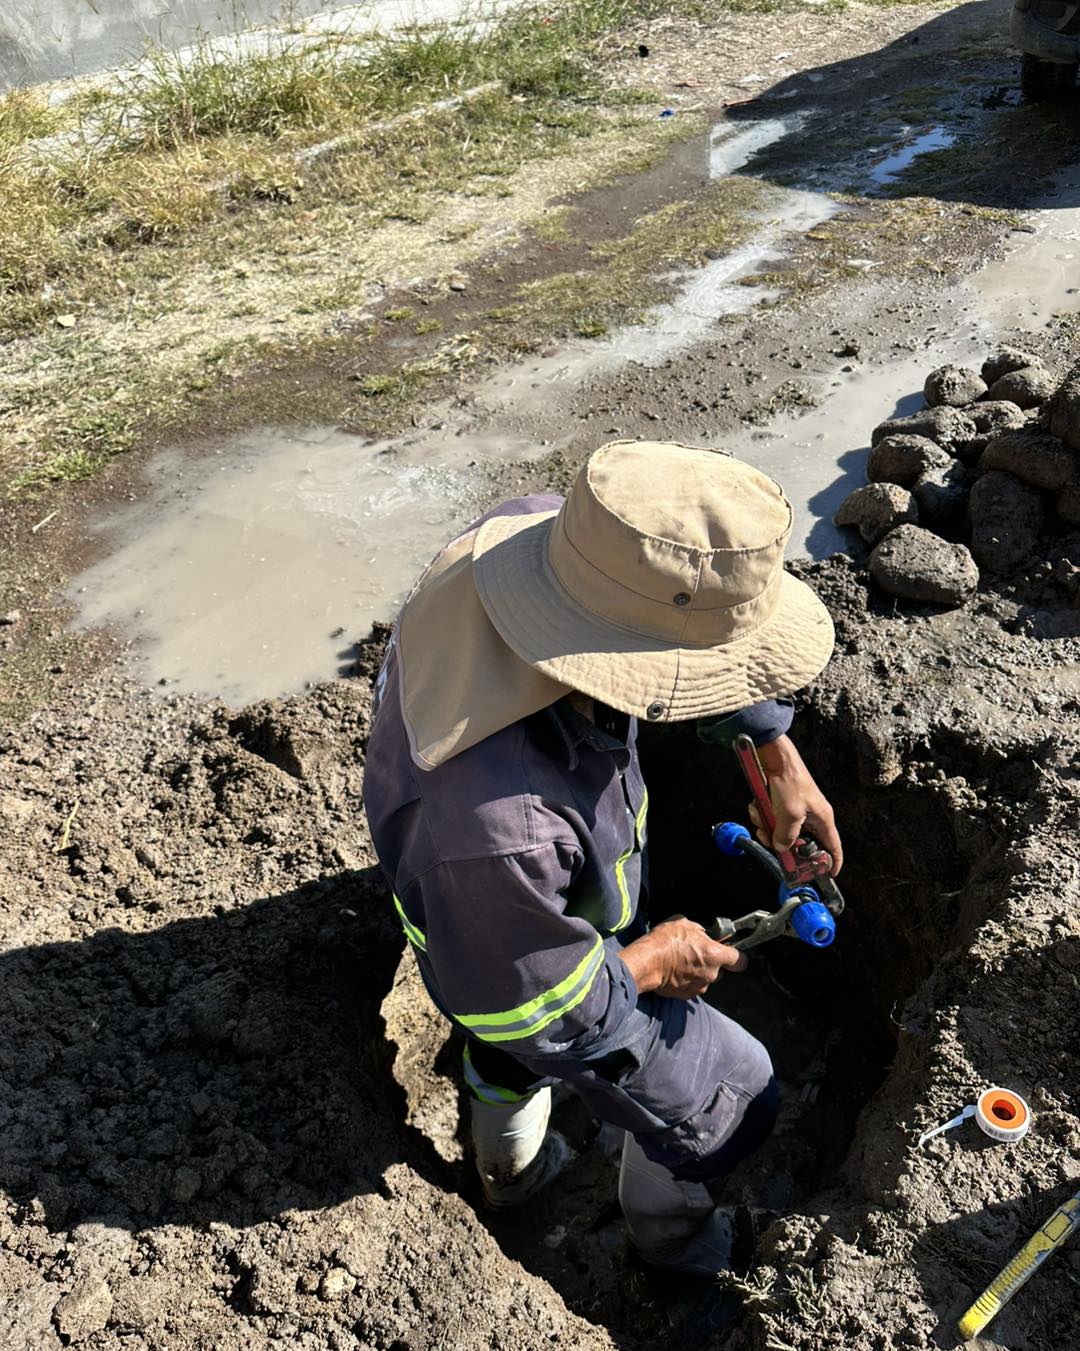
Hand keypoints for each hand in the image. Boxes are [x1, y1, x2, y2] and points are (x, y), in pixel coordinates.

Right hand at [619, 916, 746, 997]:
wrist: (645, 963)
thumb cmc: (664, 941)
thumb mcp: (685, 923)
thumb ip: (701, 931)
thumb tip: (703, 935)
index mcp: (715, 955)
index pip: (740, 961)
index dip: (736, 956)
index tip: (729, 951)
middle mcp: (711, 974)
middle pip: (720, 970)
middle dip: (711, 962)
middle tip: (696, 952)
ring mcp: (699, 987)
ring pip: (705, 979)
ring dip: (698, 972)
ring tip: (681, 962)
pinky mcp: (686, 996)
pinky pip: (692, 986)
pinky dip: (686, 980)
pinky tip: (674, 971)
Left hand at [752, 734, 842, 874]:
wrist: (774, 758)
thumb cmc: (790, 781)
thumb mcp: (789, 814)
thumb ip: (786, 837)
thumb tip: (781, 849)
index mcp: (822, 819)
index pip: (833, 847)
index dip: (832, 863)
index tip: (829, 875)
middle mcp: (811, 817)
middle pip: (799, 843)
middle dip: (782, 844)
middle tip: (772, 841)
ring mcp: (795, 811)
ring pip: (780, 832)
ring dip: (767, 827)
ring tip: (762, 817)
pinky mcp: (780, 804)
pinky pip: (771, 820)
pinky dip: (762, 816)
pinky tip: (758, 807)